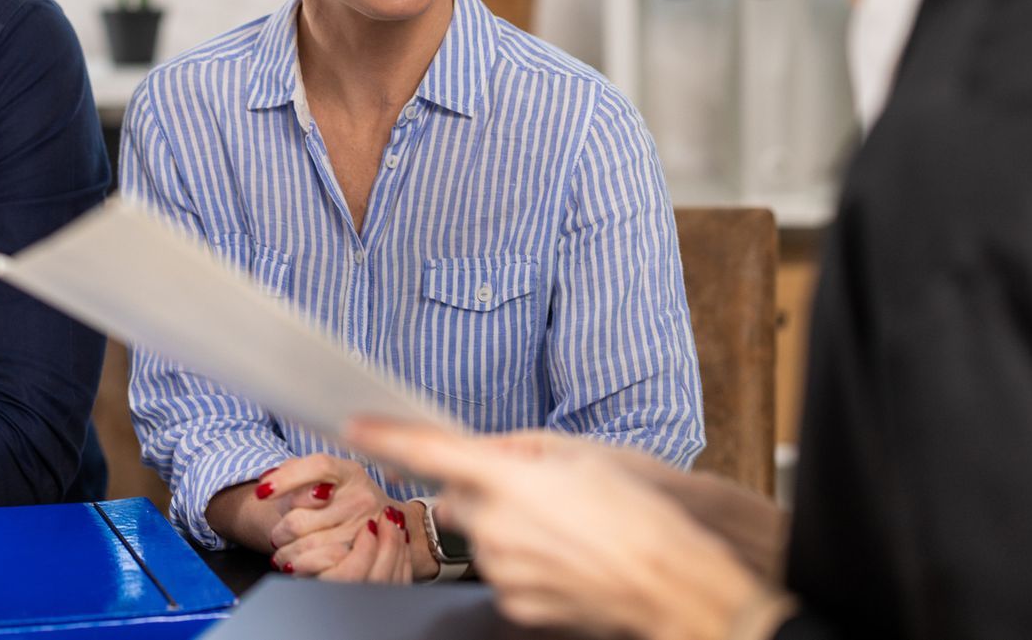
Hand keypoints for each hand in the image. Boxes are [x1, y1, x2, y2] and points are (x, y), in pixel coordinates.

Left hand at [259, 453, 427, 581]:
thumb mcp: (323, 477)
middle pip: (301, 518)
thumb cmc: (340, 498)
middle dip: (280, 531)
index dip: (287, 479)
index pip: (319, 467)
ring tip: (284, 550)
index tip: (262, 493)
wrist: (379, 522)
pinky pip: (321, 567)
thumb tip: (267, 481)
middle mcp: (362, 499)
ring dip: (286, 552)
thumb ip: (295, 470)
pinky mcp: (362, 557)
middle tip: (279, 534)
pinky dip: (301, 567)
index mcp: (350, 473)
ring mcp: (364, 530)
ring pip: (307, 546)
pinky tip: (295, 564)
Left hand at [348, 421, 782, 638]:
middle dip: (477, 493)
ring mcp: (504, 571)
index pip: (430, 452)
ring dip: (504, 530)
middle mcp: (497, 527)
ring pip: (481, 540)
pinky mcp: (515, 604)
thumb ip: (521, 448)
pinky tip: (564, 558)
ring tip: (563, 530)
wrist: (675, 582)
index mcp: (509, 478)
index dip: (387, 437)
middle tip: (527, 493)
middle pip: (455, 501)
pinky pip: (503, 574)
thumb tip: (490, 449)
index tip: (356, 426)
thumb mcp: (582, 455)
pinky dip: (522, 563)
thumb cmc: (639, 513)